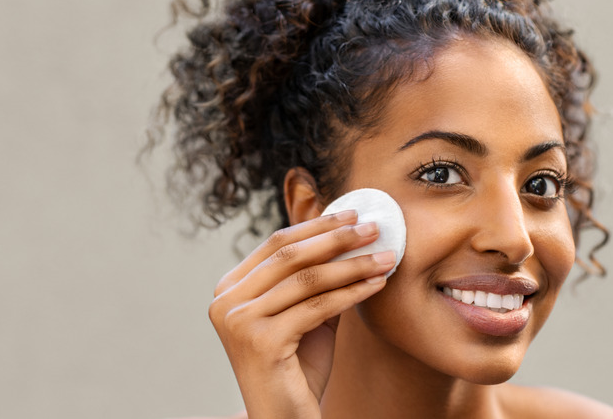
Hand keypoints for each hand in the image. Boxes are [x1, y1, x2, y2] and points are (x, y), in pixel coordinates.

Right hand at [209, 211, 394, 417]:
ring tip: (386, 257)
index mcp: (230, 289)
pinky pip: (317, 307)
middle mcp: (227, 302)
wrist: (285, 418)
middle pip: (290, 255)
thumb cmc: (296, 367)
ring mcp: (239, 322)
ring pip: (308, 279)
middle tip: (374, 227)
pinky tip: (377, 284)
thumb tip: (352, 236)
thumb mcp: (305, 314)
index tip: (353, 215)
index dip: (317, 226)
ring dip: (353, 265)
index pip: (277, 244)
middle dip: (338, 238)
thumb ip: (317, 279)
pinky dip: (352, 292)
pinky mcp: (260, 342)